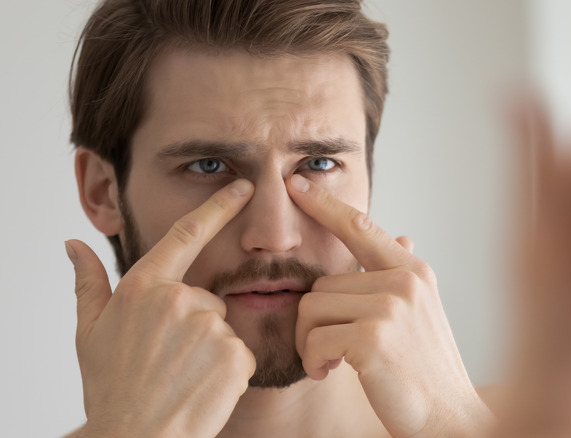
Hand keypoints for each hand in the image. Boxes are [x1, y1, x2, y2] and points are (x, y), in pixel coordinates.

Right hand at [66, 179, 256, 437]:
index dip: (219, 206)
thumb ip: (88, 283)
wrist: (133, 437)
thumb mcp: (89, 333)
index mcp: (144, 286)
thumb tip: (73, 245)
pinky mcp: (234, 353)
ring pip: (222, 327)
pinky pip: (238, 353)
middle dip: (195, 323)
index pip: (188, 234)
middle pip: (206, 297)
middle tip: (170, 358)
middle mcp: (178, 298)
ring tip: (183, 375)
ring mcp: (208, 325)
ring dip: (210, 349)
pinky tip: (201, 387)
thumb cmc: (111, 387)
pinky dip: (226, 370)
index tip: (242, 187)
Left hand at [286, 175, 493, 437]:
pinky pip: (314, 339)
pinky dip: (313, 361)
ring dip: (310, 343)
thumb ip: (401, 275)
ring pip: (311, 309)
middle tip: (329, 350)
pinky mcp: (373, 337)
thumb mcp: (421, 313)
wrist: (448, 418)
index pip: (360, 227)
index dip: (324, 204)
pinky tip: (330, 373)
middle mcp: (403, 281)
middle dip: (314, 322)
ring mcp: (390, 307)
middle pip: (321, 284)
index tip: (295, 183)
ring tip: (333, 362)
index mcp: (413, 271)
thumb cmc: (428, 370)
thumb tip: (401, 234)